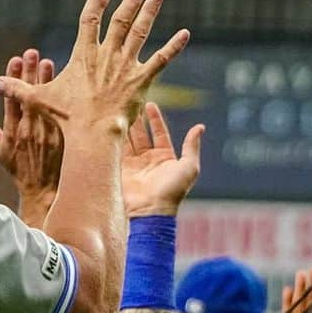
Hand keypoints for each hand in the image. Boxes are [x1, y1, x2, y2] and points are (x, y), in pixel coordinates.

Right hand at [0, 0, 189, 134]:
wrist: (92, 134)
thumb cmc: (66, 120)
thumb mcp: (39, 101)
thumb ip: (18, 90)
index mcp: (84, 55)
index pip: (90, 20)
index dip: (97, 2)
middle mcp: (107, 55)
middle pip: (120, 20)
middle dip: (130, 0)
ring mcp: (126, 66)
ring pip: (141, 32)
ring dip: (150, 12)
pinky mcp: (142, 81)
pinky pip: (161, 60)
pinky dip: (174, 47)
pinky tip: (186, 33)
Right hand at [0, 49, 62, 213]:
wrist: (43, 193)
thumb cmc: (20, 173)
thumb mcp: (0, 153)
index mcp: (13, 131)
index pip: (12, 98)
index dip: (13, 78)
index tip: (15, 59)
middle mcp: (29, 130)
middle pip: (30, 96)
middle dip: (30, 73)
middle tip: (32, 53)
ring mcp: (47, 134)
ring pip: (47, 103)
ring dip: (47, 82)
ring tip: (48, 62)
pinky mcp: (62, 139)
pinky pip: (63, 115)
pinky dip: (64, 100)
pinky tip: (67, 86)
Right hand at [121, 102, 203, 216]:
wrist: (152, 209)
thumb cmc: (173, 190)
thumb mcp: (189, 166)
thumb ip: (191, 146)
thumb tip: (200, 127)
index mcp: (165, 157)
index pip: (159, 133)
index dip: (155, 119)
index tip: (150, 104)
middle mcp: (148, 159)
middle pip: (141, 135)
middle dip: (137, 120)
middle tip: (132, 103)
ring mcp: (134, 165)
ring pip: (128, 140)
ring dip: (125, 126)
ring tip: (120, 110)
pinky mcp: (121, 170)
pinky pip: (117, 150)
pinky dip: (115, 139)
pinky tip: (111, 125)